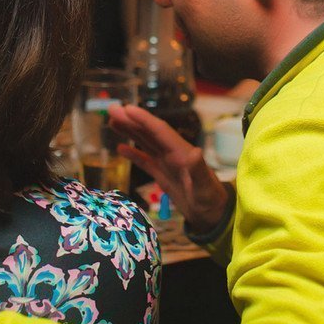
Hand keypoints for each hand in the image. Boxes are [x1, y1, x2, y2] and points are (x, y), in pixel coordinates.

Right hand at [107, 104, 229, 233]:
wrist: (212, 215)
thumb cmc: (210, 200)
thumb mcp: (205, 187)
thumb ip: (199, 170)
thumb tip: (195, 152)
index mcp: (181, 152)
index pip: (160, 131)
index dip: (144, 119)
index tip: (127, 108)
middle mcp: (173, 153)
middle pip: (149, 133)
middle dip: (131, 121)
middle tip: (111, 109)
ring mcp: (167, 163)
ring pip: (145, 143)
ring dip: (129, 131)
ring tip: (112, 121)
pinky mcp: (162, 175)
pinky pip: (145, 160)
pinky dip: (133, 153)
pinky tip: (120, 148)